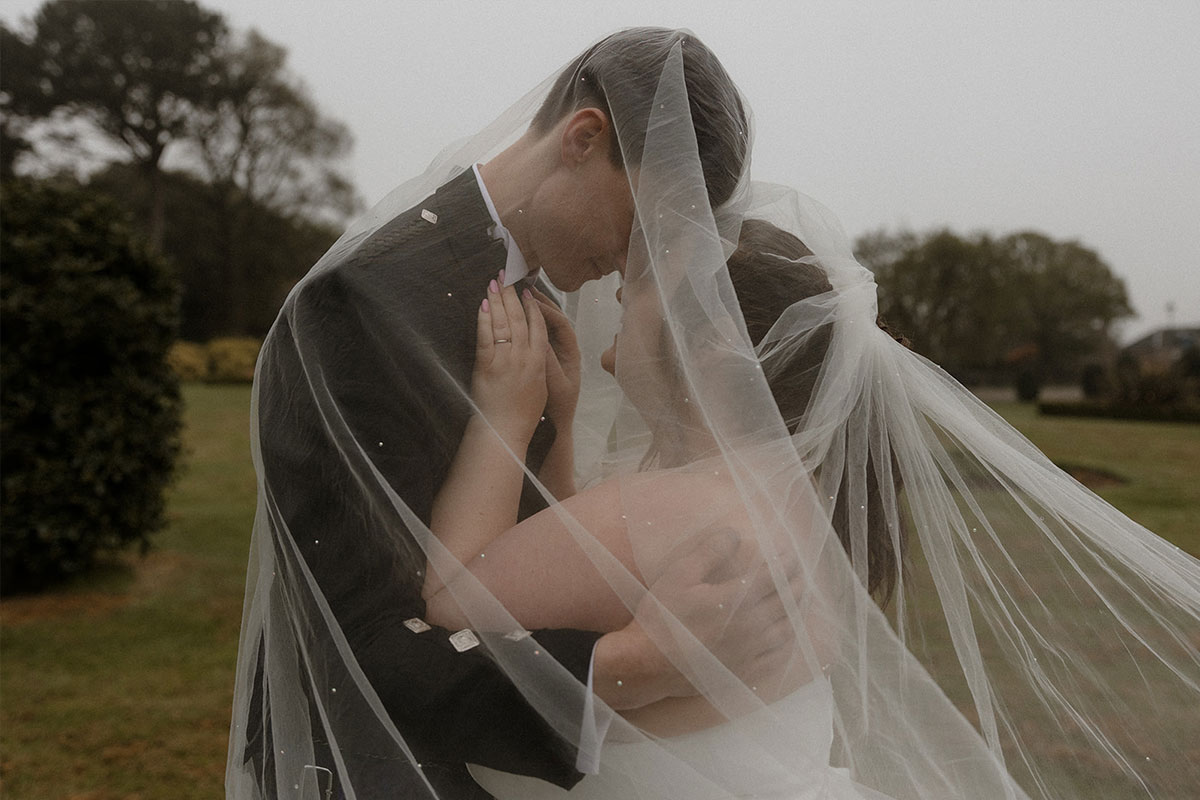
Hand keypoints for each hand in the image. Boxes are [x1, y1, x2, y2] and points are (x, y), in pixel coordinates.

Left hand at [472, 276, 548, 445]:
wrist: (504, 430)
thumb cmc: (523, 414)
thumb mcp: (540, 387)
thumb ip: (537, 365)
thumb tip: (533, 348)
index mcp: (539, 362)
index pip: (538, 326)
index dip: (532, 306)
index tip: (527, 291)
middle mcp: (524, 357)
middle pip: (520, 319)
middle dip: (513, 295)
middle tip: (507, 276)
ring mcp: (505, 360)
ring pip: (504, 323)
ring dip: (498, 300)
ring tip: (494, 283)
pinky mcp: (487, 365)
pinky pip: (486, 337)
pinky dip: (485, 319)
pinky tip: (484, 304)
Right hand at [529, 287, 579, 426]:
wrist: (554, 425)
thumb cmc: (557, 406)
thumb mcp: (554, 384)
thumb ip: (548, 362)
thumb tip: (540, 340)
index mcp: (572, 352)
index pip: (561, 323)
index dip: (546, 310)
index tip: (530, 301)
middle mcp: (565, 348)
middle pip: (554, 319)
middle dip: (539, 302)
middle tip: (523, 287)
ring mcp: (554, 352)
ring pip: (544, 325)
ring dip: (532, 310)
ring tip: (518, 295)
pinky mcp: (543, 357)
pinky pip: (536, 335)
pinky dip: (526, 323)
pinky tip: (514, 316)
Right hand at [593, 529, 800, 709]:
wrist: (648, 667)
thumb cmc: (662, 618)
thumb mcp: (680, 575)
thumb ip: (710, 551)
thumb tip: (734, 533)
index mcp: (740, 598)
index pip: (776, 574)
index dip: (786, 560)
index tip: (789, 551)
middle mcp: (754, 625)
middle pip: (787, 600)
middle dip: (796, 581)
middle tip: (798, 571)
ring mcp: (752, 651)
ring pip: (788, 628)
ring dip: (797, 610)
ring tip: (799, 599)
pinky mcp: (745, 671)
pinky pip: (778, 657)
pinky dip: (788, 643)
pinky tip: (787, 637)